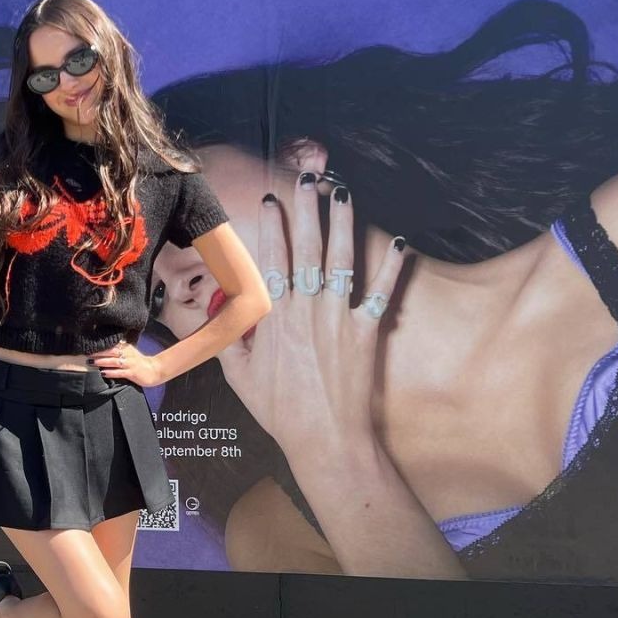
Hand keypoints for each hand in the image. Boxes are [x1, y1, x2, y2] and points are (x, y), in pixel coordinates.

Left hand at [88, 339, 163, 387]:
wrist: (155, 370)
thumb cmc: (140, 362)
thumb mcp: (130, 352)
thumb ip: (120, 349)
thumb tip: (105, 347)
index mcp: (127, 348)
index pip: (112, 343)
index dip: (101, 344)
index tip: (90, 343)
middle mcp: (127, 354)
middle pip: (111, 351)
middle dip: (98, 352)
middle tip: (87, 352)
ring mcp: (130, 364)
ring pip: (114, 361)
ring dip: (102, 362)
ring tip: (91, 362)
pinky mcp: (132, 373)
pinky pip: (119, 372)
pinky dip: (111, 372)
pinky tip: (103, 373)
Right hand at [218, 173, 407, 452]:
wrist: (326, 439)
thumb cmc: (280, 410)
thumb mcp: (239, 375)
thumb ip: (228, 336)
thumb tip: (218, 307)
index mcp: (274, 317)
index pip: (272, 259)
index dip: (274, 225)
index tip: (274, 199)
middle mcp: (307, 310)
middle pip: (307, 248)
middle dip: (308, 209)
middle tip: (310, 178)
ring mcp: (339, 318)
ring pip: (342, 259)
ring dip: (343, 223)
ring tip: (343, 193)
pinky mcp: (367, 332)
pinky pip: (381, 292)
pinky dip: (391, 267)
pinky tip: (398, 242)